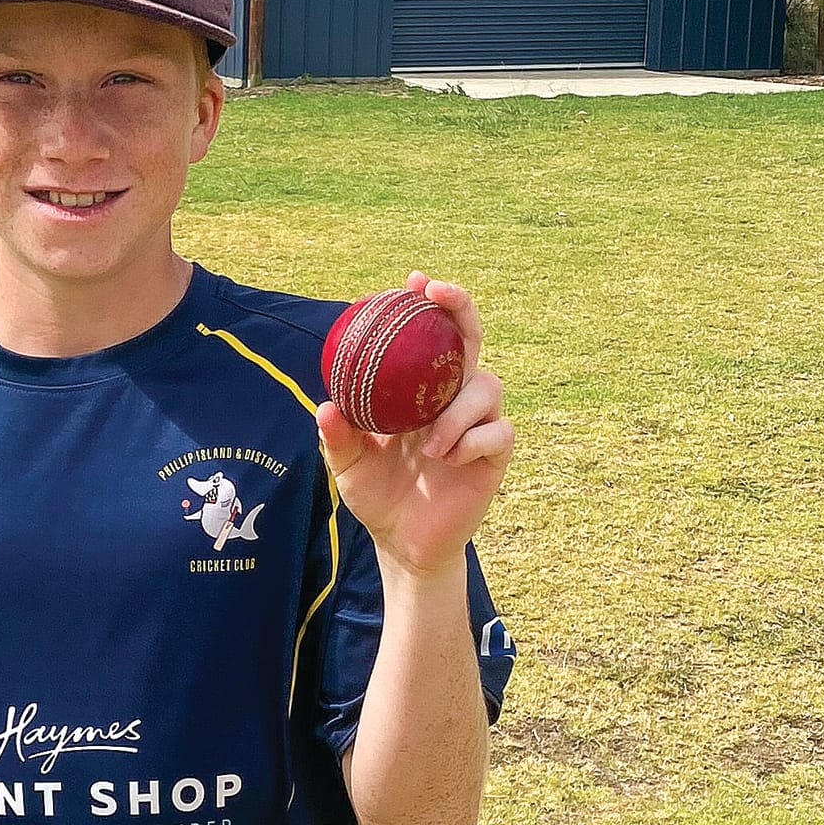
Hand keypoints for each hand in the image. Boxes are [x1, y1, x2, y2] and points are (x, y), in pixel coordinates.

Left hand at [318, 274, 512, 577]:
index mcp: (420, 390)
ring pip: (487, 387)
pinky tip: (449, 458)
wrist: (403, 542)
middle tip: (439, 296)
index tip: (414, 282)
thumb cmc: (377, 494)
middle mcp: (453, 397)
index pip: (430, 337)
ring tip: (429, 445)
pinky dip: (472, 440)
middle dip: (461, 310)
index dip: (429, 305)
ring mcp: (478, 424)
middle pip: (471, 339)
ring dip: (457, 411)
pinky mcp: (494, 455)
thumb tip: (326, 406)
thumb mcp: (348, 465)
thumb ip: (338, 436)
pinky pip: (497, 432)